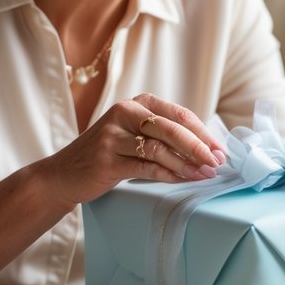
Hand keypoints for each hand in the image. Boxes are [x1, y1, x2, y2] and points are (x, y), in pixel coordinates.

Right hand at [42, 94, 226, 206]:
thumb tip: (206, 148)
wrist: (63, 174)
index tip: (220, 150)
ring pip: (159, 148)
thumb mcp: (133, 135)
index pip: (179, 114)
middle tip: (217, 163)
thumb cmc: (106, 155)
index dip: (204, 133)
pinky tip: (182, 180)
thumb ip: (163, 135)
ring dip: (186, 164)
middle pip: (172, 128)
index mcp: (136, 103)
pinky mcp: (107, 159)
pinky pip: (145, 167)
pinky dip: (168, 175)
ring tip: (204, 175)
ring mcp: (113, 136)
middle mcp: (124, 113)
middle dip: (199, 147)